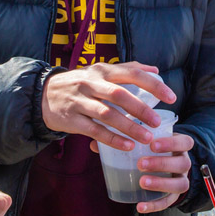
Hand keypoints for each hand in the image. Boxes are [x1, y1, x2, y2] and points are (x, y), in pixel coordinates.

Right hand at [41, 62, 175, 148]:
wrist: (43, 95)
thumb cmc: (80, 83)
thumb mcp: (100, 71)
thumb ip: (127, 69)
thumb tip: (156, 70)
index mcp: (103, 70)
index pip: (132, 73)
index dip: (153, 85)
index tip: (171, 97)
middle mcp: (91, 83)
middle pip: (120, 94)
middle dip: (141, 109)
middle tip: (157, 122)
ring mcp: (80, 101)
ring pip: (107, 114)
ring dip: (128, 127)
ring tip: (146, 138)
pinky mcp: (72, 119)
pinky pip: (94, 130)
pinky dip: (112, 139)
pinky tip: (127, 146)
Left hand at [135, 132, 193, 213]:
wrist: (165, 164)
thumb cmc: (153, 147)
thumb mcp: (149, 137)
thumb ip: (132, 135)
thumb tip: (100, 141)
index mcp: (181, 146)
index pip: (185, 142)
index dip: (171, 143)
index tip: (152, 144)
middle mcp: (184, 162)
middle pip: (182, 163)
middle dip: (162, 164)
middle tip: (140, 163)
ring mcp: (182, 179)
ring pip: (180, 184)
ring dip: (161, 184)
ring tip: (142, 182)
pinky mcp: (174, 195)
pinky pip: (168, 202)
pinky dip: (154, 206)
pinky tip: (139, 206)